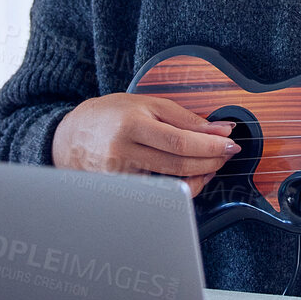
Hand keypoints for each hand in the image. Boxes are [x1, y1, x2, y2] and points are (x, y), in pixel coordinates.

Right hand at [51, 93, 239, 196]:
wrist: (71, 136)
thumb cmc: (111, 116)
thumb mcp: (147, 104)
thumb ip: (185, 118)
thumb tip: (221, 129)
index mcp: (131, 124)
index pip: (179, 141)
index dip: (210, 146)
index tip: (230, 144)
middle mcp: (122, 151)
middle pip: (178, 165)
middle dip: (210, 162)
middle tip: (225, 155)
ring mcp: (119, 176)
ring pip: (171, 186)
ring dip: (199, 177)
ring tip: (207, 165)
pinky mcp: (119, 192)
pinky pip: (159, 195)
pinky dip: (179, 188)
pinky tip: (187, 177)